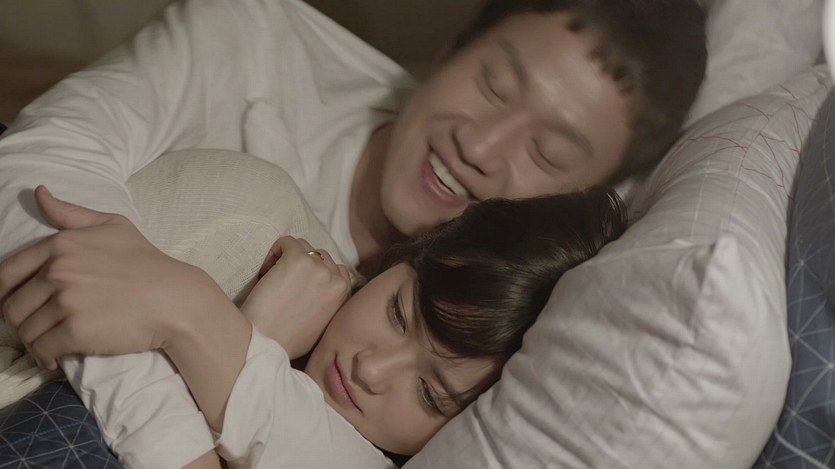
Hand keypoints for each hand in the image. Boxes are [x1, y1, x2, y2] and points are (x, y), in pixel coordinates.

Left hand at [0, 186, 229, 368]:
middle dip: (21, 321)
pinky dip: (44, 357)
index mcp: (61, 244)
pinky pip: (41, 349)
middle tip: (39, 327)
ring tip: (49, 343)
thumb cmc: (148, 262)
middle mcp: (58, 271)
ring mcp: (66, 301)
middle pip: (12, 306)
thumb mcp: (113, 226)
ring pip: (25, 330)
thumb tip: (38, 193)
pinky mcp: (75, 331)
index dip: (6, 294)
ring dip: (33, 341)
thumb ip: (71, 213)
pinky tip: (54, 357)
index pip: (7, 274)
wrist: (176, 300)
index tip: (20, 304)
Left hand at [241, 236, 350, 358]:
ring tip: (274, 276)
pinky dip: (275, 251)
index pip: (337, 269)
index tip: (300, 285)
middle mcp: (335, 278)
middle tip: (285, 282)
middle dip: (304, 265)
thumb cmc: (289, 339)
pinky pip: (286, 242)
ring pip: (304, 246)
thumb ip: (330, 301)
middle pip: (321, 256)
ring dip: (289, 257)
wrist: (267, 343)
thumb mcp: (324, 323)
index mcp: (344, 294)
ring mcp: (317, 267)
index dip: (316, 274)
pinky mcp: (296, 260)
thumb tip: (320, 287)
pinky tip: (266, 271)